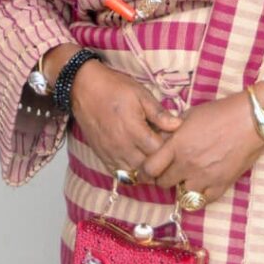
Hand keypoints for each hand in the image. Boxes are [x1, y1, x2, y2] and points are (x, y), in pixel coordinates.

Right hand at [70, 60, 181, 177]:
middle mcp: (122, 147)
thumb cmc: (115, 88)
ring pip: (134, 175)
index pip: (160, 152)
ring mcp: (111, 154)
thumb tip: (178, 125)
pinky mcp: (102, 157)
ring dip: (146, 170)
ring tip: (153, 157)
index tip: (174, 141)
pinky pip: (119, 175)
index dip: (170, 149)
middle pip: (148, 168)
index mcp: (134, 131)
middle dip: (161, 163)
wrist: (84, 89)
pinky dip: (131, 173)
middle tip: (166, 151)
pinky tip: (137, 161)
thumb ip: (159, 114)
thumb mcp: (141, 95)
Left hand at [140, 91, 263, 203]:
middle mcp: (187, 164)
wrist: (251, 119)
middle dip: (164, 177)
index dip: (147, 169)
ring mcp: (204, 177)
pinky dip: (201, 194)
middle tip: (171, 170)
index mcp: (177, 145)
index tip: (151, 168)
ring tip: (190, 174)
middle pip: (163, 183)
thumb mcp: (190, 115)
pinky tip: (204, 183)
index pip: (149, 168)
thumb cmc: (220, 112)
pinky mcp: (221, 185)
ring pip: (182, 194)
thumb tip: (160, 141)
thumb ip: (172, 131)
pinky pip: (203, 200)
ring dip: (183, 185)